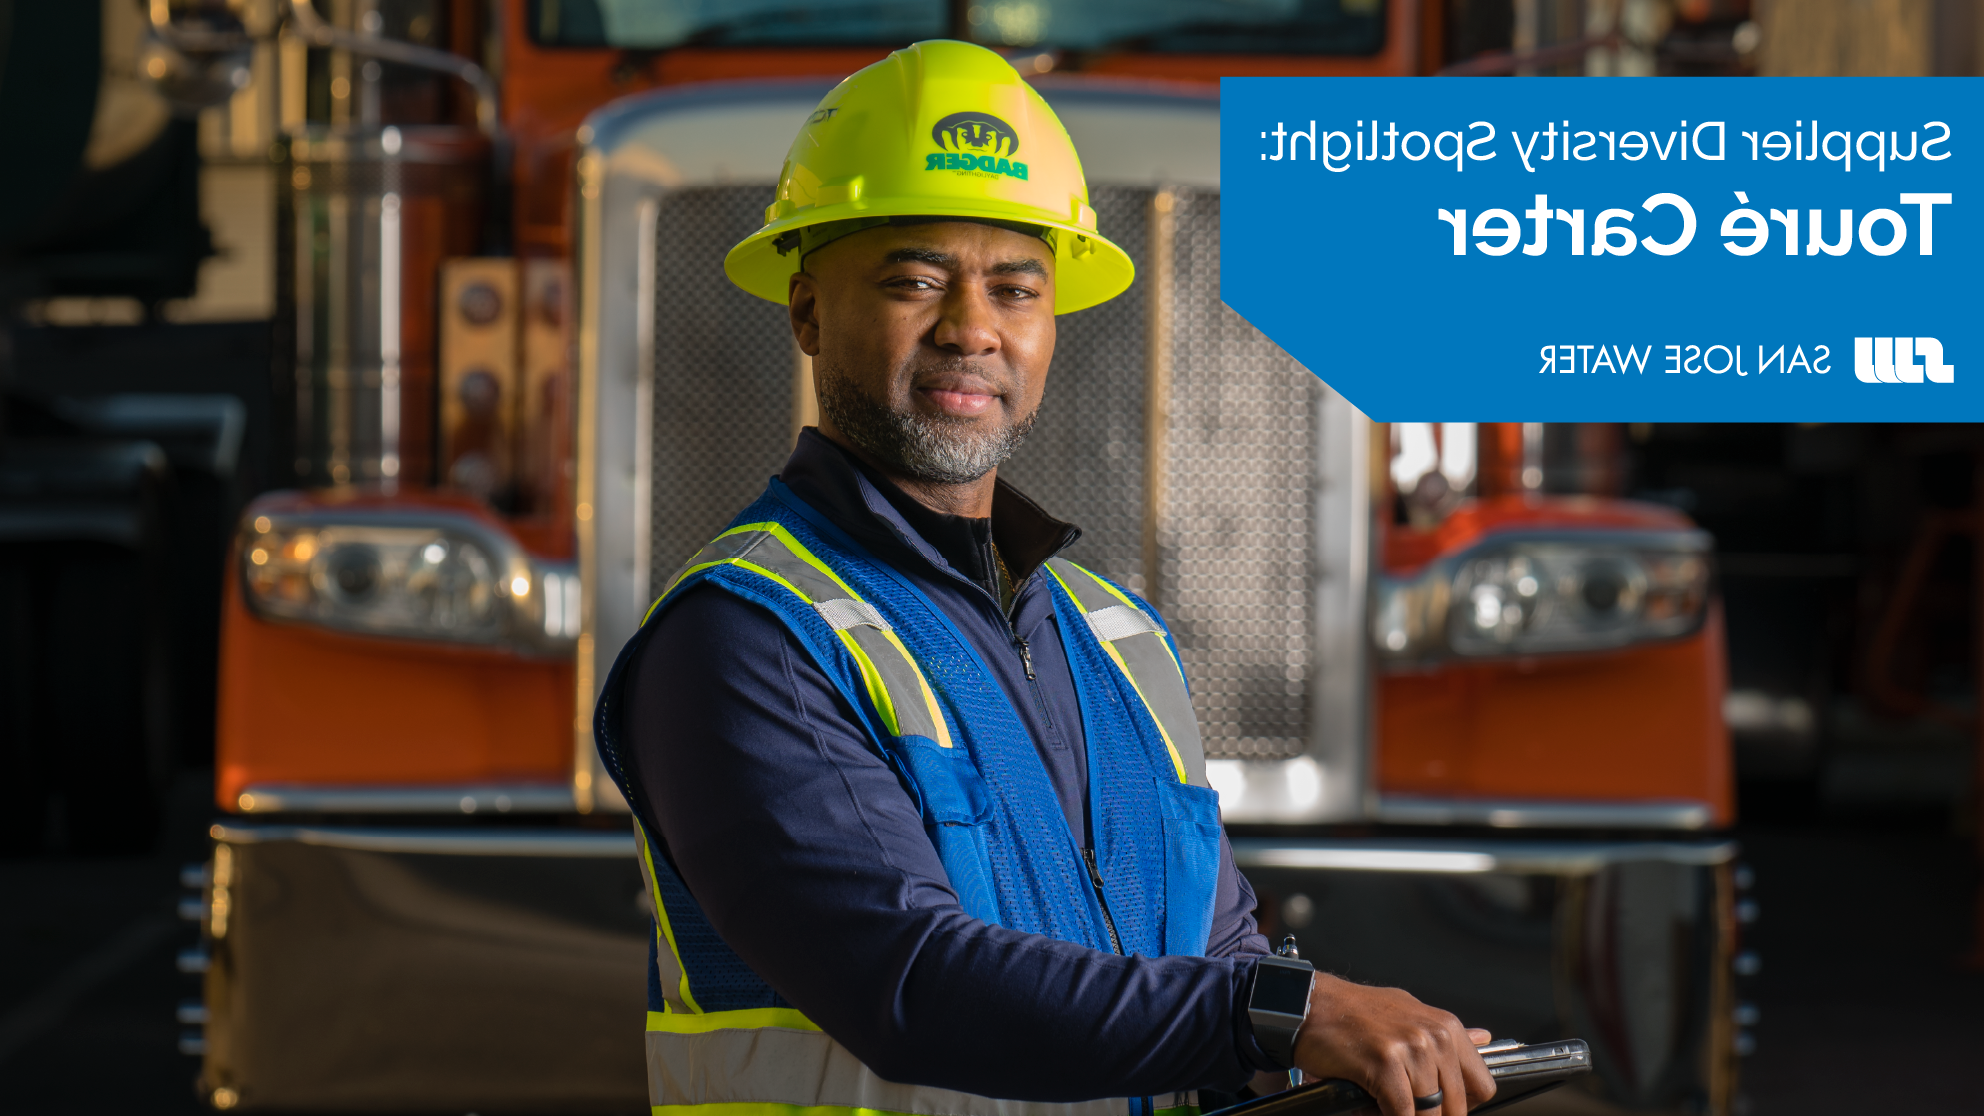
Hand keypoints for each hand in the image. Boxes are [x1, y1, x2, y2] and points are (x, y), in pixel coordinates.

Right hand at [1290, 973, 1494, 1115]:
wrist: (1309, 1004)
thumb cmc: (1354, 1013)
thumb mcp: (1409, 1014)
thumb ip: (1445, 1034)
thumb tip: (1484, 1038)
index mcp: (1445, 1027)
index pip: (1482, 1086)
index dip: (1462, 1106)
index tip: (1439, 1109)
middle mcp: (1434, 1035)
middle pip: (1457, 1106)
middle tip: (1402, 1109)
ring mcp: (1411, 1048)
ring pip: (1430, 1114)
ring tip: (1379, 1106)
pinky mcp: (1385, 1063)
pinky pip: (1403, 1113)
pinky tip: (1369, 1107)